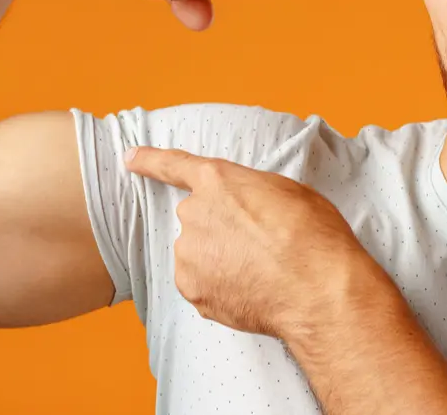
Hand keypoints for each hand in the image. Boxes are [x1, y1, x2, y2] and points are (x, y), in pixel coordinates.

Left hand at [124, 146, 390, 341]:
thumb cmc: (314, 237)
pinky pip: (200, 284)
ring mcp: (189, 254)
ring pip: (198, 253)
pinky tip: (250, 290)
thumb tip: (243, 209)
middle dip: (220, 227)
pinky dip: (219, 288)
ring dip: (219, 259)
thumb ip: (250, 192)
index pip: (173, 165)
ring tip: (259, 271)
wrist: (316, 290)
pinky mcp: (191, 290)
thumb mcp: (287, 192)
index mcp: (218, 181)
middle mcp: (194, 213)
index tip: (129, 157)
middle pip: (197, 217)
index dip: (149, 161)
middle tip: (259, 244)